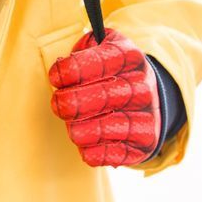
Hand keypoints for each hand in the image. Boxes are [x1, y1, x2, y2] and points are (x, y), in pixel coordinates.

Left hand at [48, 28, 160, 166]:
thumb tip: (61, 65)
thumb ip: (82, 48)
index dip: (71, 71)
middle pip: (100, 97)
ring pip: (103, 128)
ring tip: (72, 124)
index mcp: (129, 57)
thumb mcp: (101, 46)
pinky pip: (112, 154)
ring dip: (77, 129)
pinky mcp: (144, 145)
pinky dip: (91, 151)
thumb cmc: (111, 70)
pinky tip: (85, 143)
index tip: (55, 77)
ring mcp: (147, 117)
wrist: (145, 98)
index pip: (99, 62)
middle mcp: (142, 87)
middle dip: (70, 102)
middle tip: (58, 104)